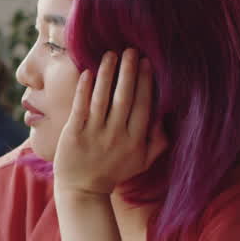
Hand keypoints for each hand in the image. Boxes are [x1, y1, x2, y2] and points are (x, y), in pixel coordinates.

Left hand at [52, 48, 166, 199]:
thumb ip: (158, 141)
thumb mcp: (142, 162)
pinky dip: (85, 89)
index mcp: (135, 140)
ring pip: (103, 98)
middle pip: (125, 98)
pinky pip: (81, 107)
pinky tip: (88, 72)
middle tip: (130, 50)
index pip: (143, 105)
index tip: (147, 62)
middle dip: (128, 72)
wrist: (82, 190)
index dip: (146, 83)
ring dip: (107, 74)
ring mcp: (94, 134)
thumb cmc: (114, 172)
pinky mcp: (74, 134)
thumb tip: (165, 117)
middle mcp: (116, 136)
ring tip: (110, 54)